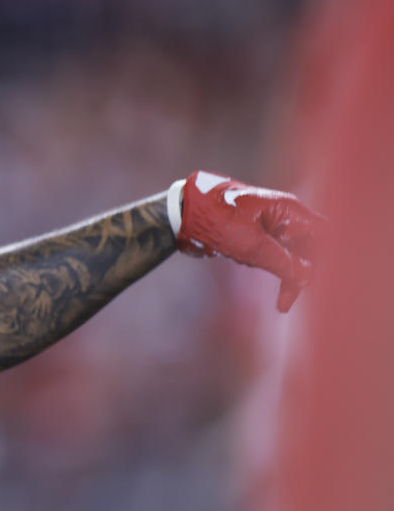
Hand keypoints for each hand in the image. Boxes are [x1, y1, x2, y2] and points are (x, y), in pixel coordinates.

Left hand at [173, 171, 323, 312]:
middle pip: (312, 248)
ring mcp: (271, 227)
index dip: (329, 257)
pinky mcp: (258, 238)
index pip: (325, 234)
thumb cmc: (215, 220)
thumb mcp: (251, 245)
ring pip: (292, 257)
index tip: (322, 280)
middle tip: (289, 299)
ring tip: (274, 295)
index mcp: (289, 210)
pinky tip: (268, 290)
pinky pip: (274, 258)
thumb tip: (309, 277)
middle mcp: (285, 217)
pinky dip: (270, 271)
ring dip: (283, 274)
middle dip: (303, 273)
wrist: (181, 214)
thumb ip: (283, 262)